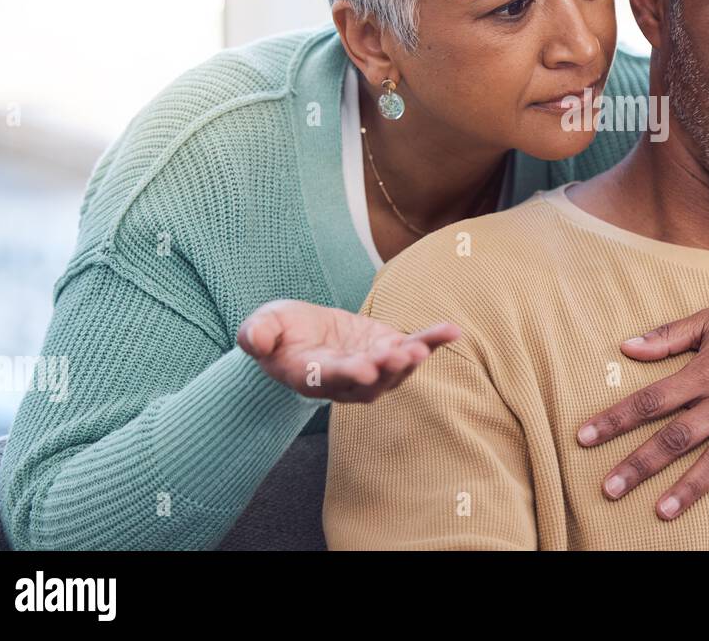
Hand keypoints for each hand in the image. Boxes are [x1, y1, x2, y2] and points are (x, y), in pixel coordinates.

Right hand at [237, 299, 459, 402]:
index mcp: (311, 375)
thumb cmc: (279, 332)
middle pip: (369, 381)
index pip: (331, 378)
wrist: (301, 335)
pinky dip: (434, 340)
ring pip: (395, 371)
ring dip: (412, 360)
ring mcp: (372, 368)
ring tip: (426, 345)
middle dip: (386, 370)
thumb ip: (258, 334)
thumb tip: (255, 340)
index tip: (363, 369)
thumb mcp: (262, 326)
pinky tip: (452, 330)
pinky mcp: (390, 351)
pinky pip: (415, 348)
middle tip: (401, 357)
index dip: (348, 374)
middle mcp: (346, 380)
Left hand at [576, 275, 708, 527]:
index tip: (584, 437)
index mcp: (704, 373)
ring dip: (688, 487)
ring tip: (661, 511)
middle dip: (640, 464)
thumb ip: (669, 336)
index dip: (615, 419)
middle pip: (675, 437)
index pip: (650, 400)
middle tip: (610, 488)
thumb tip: (627, 346)